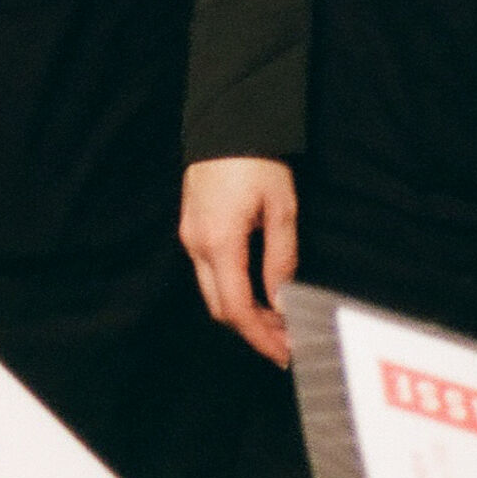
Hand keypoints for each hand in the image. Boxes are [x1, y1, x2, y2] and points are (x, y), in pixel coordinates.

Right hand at [180, 157, 300, 364]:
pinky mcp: (192, 228)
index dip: (260, 337)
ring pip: (213, 292)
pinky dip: (234, 291)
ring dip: (244, 312)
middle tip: (286, 344)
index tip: (283, 354)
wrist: (225, 124)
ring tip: (278, 321)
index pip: (236, 308)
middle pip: (219, 307)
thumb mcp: (281, 210)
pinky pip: (210, 273)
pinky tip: (258, 293)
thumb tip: (281, 299)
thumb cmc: (256, 162)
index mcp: (219, 243)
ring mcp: (190, 237)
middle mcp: (197, 245)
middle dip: (252, 331)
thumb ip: (280, 258)